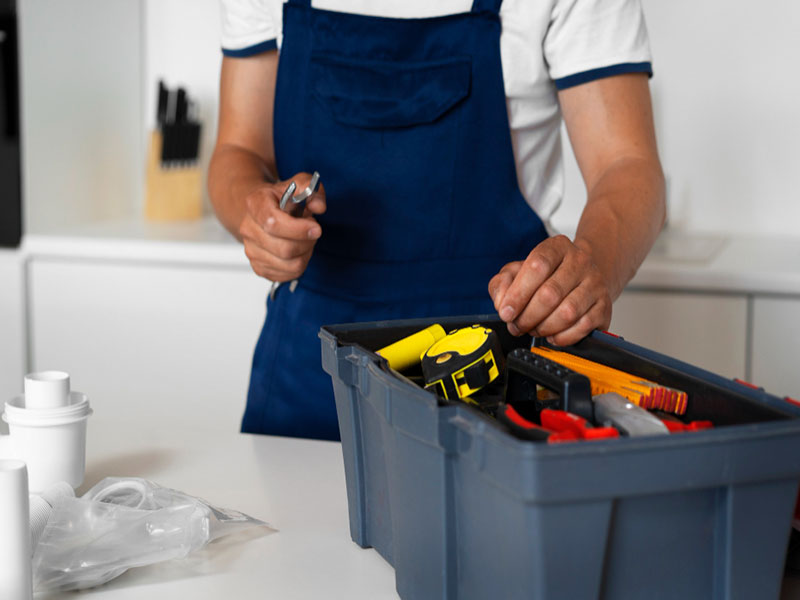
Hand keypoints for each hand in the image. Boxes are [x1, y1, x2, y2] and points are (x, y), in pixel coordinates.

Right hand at [238, 172, 326, 281]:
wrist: (263, 210)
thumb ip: (311, 188)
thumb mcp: (298, 184)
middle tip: (312, 231)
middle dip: (307, 243)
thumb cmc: (282, 198)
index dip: (299, 230)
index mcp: (255, 204)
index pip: (274, 223)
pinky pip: (287, 275)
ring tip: (304, 240)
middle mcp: (248, 229)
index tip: (316, 228)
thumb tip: (319, 206)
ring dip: (306, 254)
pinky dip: (300, 265)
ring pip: (289, 265)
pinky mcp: (259, 267)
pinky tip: (298, 251)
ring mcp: (251, 250)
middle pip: (284, 249)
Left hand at [488, 235, 611, 345]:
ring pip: (567, 313)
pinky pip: (582, 327)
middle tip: (518, 325)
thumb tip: (503, 303)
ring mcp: (595, 283)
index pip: (538, 266)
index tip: (506, 312)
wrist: (583, 278)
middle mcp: (580, 261)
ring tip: (534, 328)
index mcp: (557, 247)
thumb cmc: (546, 277)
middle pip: (550, 294)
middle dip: (527, 317)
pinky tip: (553, 334)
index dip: (518, 294)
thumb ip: (502, 283)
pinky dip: (562, 337)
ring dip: (544, 328)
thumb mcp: (518, 271)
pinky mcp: (604, 306)